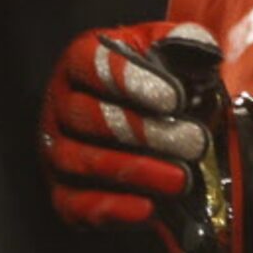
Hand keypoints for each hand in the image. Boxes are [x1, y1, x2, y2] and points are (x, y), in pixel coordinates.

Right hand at [40, 21, 216, 226]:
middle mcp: (59, 103)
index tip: (171, 99)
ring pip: (76, 159)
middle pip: (83, 114)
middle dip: (139, 131)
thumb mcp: (159, 55)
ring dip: (129, 170)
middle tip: (191, 143)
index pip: (89, 63)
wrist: (136, 131)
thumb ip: (176, 43)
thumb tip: (197, 44)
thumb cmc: (147, 90)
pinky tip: (146, 209)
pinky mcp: (61, 190)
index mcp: (78, 63)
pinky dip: (108, 209)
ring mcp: (55, 148)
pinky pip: (73, 203)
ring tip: (179, 178)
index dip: (127, 80)